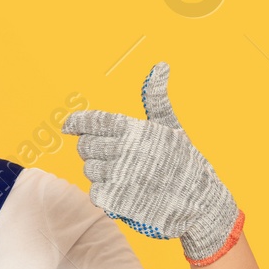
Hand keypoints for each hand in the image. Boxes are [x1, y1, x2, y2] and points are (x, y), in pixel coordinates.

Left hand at [60, 62, 243, 265]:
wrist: (200, 202)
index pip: (93, 120)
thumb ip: (157, 99)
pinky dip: (105, 193)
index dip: (76, 122)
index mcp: (135, 130)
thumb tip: (160, 66)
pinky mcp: (116, 198)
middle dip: (94, 150)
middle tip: (113, 155)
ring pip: (89, 170)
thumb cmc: (185, 162)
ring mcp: (119, 175)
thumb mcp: (172, 127)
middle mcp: (125, 150)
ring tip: (125, 174)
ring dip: (102, 172)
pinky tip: (124, 190)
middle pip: (85, 146)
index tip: (68, 126)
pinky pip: (95, 192)